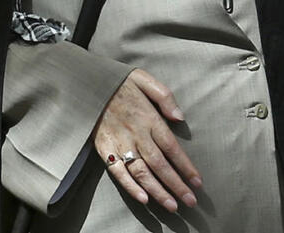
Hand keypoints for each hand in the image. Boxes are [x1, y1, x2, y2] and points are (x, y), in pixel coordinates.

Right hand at [93, 69, 201, 212]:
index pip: (171, 147)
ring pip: (141, 172)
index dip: (186, 166)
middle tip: (190, 202)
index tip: (197, 182)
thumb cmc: (118, 82)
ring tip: (171, 206)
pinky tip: (143, 199)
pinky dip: (130, 186)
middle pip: (159, 164)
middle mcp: (135, 133)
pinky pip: (118, 171)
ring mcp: (119, 142)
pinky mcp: (104, 148)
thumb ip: (165, 96)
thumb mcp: (144, 79)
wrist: (86, 83)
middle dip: (176, 185)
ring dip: (157, 191)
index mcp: (148, 117)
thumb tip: (180, 118)